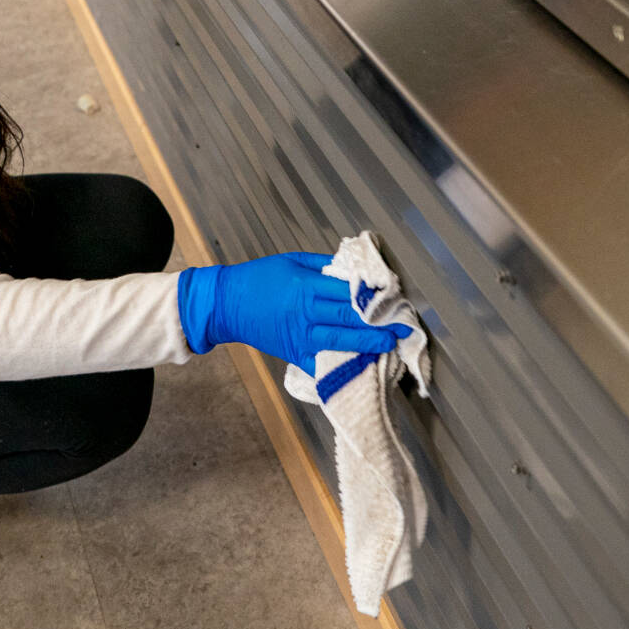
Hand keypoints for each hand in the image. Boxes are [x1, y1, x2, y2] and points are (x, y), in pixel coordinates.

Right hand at [177, 252, 411, 374]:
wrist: (226, 305)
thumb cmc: (259, 278)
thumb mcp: (292, 260)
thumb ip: (323, 265)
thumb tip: (352, 269)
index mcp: (306, 287)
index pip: (347, 292)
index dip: (372, 296)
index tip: (394, 296)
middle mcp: (306, 313)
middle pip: (349, 319)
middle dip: (378, 322)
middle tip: (402, 325)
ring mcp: (300, 337)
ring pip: (341, 342)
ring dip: (367, 345)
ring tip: (388, 345)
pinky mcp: (294, 354)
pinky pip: (321, 364)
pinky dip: (340, 368)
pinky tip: (360, 368)